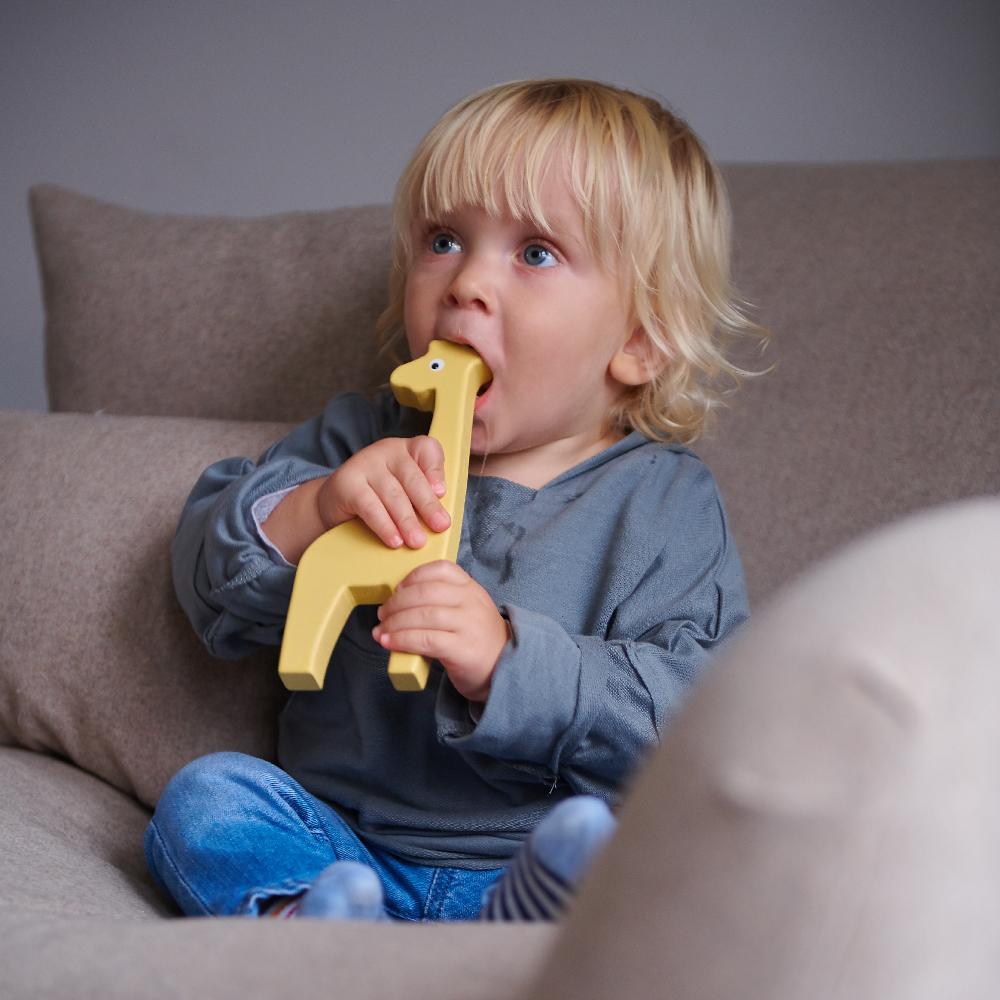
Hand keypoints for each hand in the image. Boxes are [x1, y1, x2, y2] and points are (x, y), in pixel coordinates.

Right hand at [317, 436, 450, 548]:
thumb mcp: (406, 491)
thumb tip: (441, 521)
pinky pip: (370, 507)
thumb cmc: (382, 497)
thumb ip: (425, 497)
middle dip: (428, 505)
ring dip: (407, 521)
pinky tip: (394, 540)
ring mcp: (365, 464)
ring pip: (392, 495)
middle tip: (440, 526)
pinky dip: (384, 526)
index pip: (426, 449)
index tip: (442, 493)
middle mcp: (386, 451)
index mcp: (407, 449)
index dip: (436, 470)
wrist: (337, 501)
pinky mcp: (347, 482)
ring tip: (417, 541)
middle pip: (412, 477)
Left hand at [372, 561, 508, 702]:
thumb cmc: (476, 639)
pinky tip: (389, 642)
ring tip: (381, 631)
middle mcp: (471, 602)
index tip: (398, 589)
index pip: (441, 569)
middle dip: (396, 603)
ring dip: (394, 623)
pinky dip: (402, 640)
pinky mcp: (462, 649)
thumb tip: (399, 601)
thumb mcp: (467, 610)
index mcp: (471, 588)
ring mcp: (468, 625)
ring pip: (422, 615)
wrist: (503, 669)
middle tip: (382, 614)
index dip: (413, 577)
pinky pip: (425, 640)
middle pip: (425, 593)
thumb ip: (442, 600)